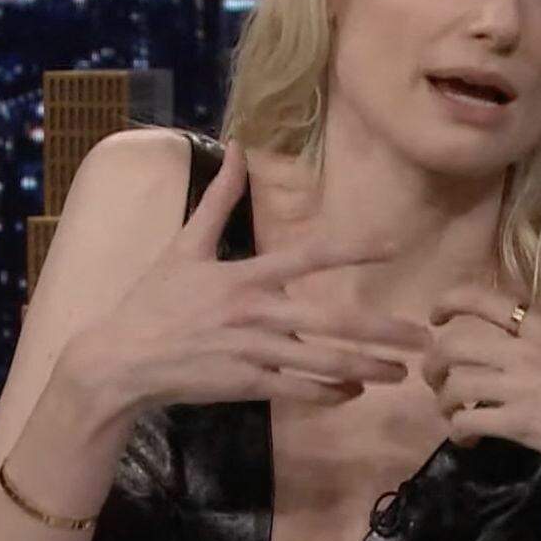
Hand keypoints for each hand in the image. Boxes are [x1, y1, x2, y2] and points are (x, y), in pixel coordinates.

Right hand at [69, 139, 432, 411]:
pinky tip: (353, 394)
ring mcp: (252, 353)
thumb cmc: (152, 301)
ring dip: (365, 369)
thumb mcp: (182, 246)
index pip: (308, 256)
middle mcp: (254, 313)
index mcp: (243, 276)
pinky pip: (297, 392)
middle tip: (420, 337)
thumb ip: (218, 199)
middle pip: (330, 321)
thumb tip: (235, 147)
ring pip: (321, 363)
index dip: (352, 249)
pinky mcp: (245, 386)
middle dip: (379, 331)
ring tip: (400, 373)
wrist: (119, 360)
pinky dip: (328, 394)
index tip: (393, 246)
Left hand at [420, 234, 540, 496]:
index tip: (435, 315)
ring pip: (454, 384)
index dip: (451, 301)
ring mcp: (520, 392)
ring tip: (450, 409)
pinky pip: (468, 422)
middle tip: (434, 373)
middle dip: (434, 358)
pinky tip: (467, 438)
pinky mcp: (520, 427)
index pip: (487, 302)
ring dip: (442, 398)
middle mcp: (528, 356)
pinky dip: (457, 430)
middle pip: (455, 344)